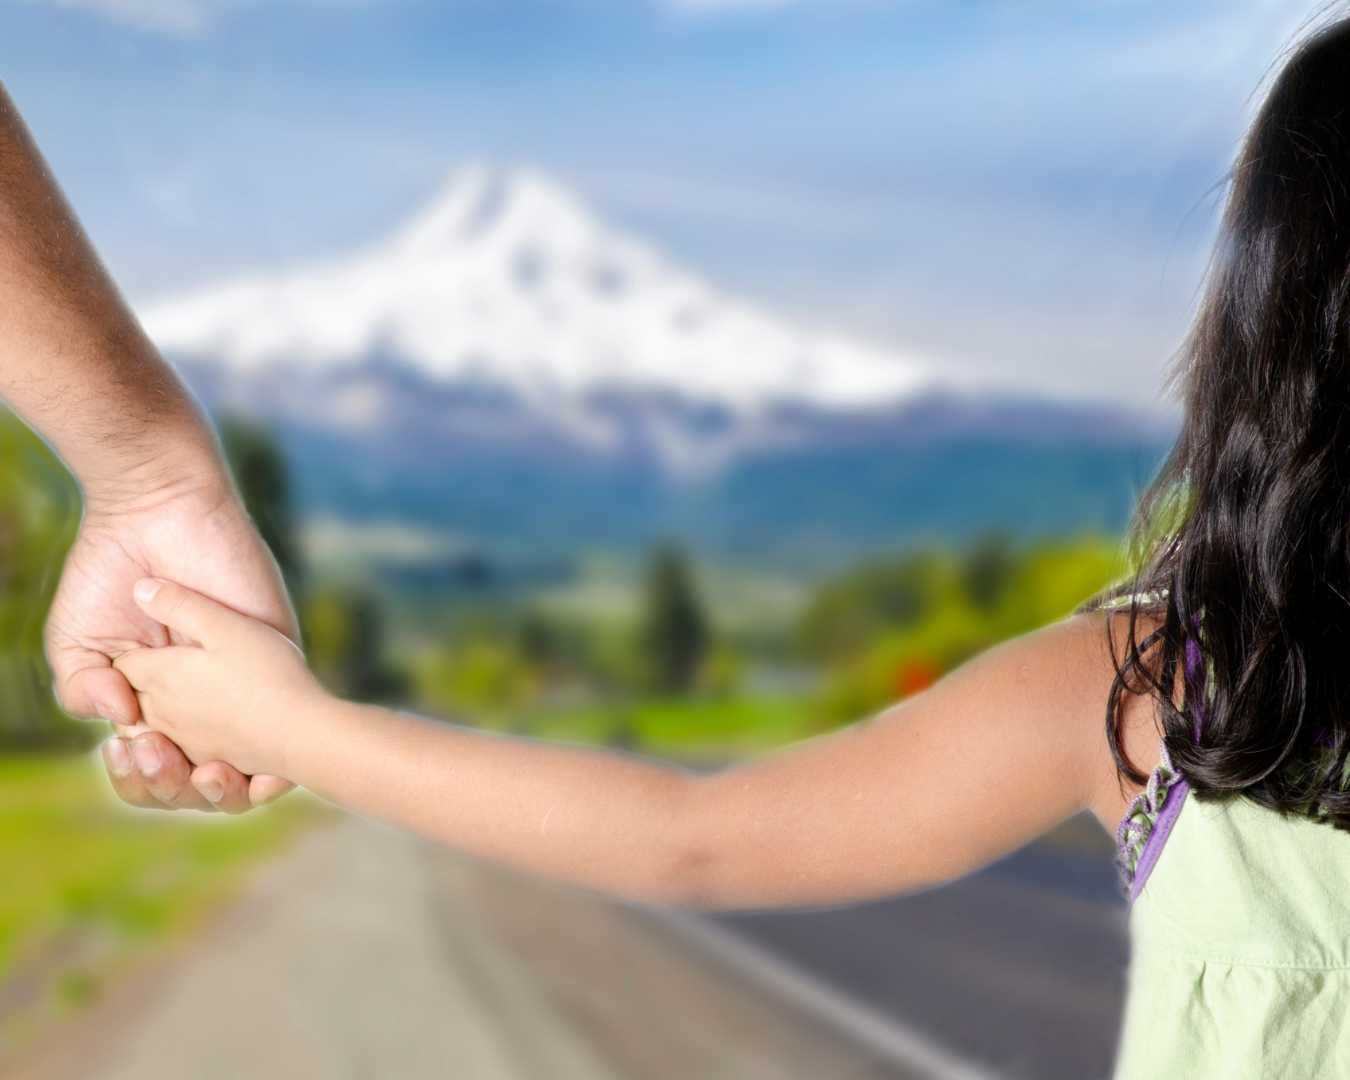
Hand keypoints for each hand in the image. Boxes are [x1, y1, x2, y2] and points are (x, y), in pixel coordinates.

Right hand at [46, 482, 297, 809]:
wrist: (155, 509)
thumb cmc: (109, 573)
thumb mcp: (78, 641)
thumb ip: (84, 689)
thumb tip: (122, 724)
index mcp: (159, 701)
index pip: (159, 766)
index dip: (144, 777)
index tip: (125, 755)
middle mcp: (206, 697)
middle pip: (201, 774)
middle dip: (175, 781)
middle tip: (153, 752)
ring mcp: (245, 675)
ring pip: (248, 758)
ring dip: (220, 779)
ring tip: (189, 758)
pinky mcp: (278, 646)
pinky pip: (289, 707)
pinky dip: (268, 744)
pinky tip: (239, 748)